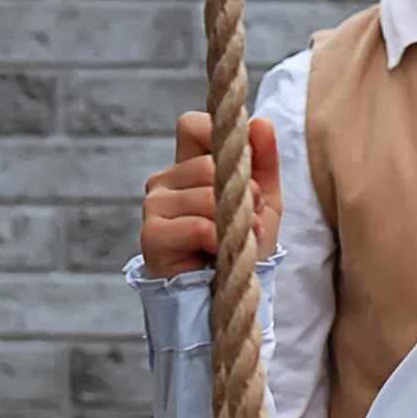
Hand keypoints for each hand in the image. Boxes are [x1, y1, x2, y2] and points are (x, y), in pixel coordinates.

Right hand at [139, 109, 281, 279]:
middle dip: (243, 191)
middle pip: (208, 164)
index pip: (191, 124)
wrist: (229, 295)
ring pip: (206, 194)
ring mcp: (154, 206)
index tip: (246, 164)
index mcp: (187, 165)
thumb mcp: (264, 199)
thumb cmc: (242, 244)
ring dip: (236, 221)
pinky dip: (220, 240)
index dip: (220, 135)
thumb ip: (263, 160)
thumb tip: (261, 122)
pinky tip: (223, 253)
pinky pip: (198, 225)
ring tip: (244, 240)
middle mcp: (164, 181)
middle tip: (252, 219)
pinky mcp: (152, 235)